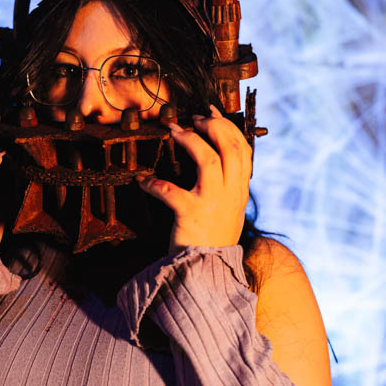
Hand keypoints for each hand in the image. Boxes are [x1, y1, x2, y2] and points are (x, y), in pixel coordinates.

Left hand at [137, 106, 251, 252]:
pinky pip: (170, 191)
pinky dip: (154, 183)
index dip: (228, 127)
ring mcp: (213, 204)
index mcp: (240, 192)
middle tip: (195, 118)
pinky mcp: (191, 215)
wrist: (206, 273)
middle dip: (214, 126)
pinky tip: (142, 180)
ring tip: (176, 130)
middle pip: (231, 148)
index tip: (212, 112)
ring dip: (191, 141)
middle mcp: (231, 195)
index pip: (243, 151)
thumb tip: (217, 161)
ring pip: (210, 160)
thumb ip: (227, 187)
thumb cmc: (212, 240)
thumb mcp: (229, 211)